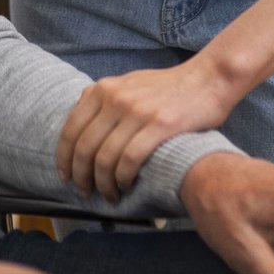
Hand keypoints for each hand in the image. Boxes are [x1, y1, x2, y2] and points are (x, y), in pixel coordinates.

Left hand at [59, 57, 240, 201]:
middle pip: (85, 148)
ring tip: (110, 195)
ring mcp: (137, 111)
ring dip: (104, 183)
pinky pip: (130, 160)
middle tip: (86, 192)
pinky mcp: (160, 125)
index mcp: (103, 89)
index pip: (71, 129)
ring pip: (105, 158)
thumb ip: (105, 98)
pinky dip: (123, 178)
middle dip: (82, 176)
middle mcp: (115, 98)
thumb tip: (81, 117)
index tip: (66, 176)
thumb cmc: (169, 87)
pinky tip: (126, 186)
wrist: (209, 78)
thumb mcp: (129, 83)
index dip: (64, 158)